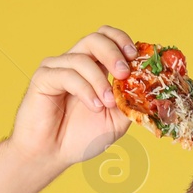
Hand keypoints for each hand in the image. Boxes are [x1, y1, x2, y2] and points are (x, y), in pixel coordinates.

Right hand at [7, 25, 135, 174]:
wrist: (53, 154)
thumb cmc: (81, 137)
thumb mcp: (116, 120)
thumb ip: (131, 102)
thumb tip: (148, 88)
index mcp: (95, 67)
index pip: (108, 38)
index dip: (123, 41)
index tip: (136, 57)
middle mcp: (76, 63)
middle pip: (96, 38)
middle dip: (114, 52)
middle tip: (124, 73)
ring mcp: (58, 68)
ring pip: (82, 58)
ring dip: (100, 81)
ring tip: (107, 104)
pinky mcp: (44, 78)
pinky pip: (67, 75)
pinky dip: (85, 90)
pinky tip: (93, 106)